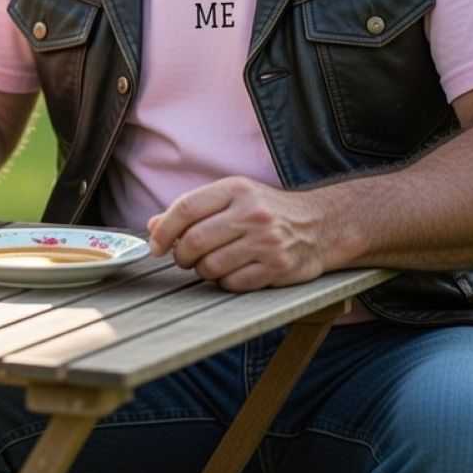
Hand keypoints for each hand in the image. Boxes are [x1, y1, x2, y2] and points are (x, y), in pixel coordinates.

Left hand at [147, 176, 325, 290]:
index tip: (156, 246)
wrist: (320, 225)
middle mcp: (251, 213)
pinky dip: (224, 282)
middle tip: (184, 259)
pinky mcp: (277, 268)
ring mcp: (266, 241)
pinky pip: (232, 283)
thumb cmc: (266, 211)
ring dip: (202, 271)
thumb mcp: (232, 197)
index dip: (163, 231)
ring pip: (210, 266)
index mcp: (235, 189)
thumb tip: (152, 226)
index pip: (186, 209)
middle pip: (194, 241)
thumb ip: (193, 210)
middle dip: (181, 256)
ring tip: (211, 264)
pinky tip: (232, 272)